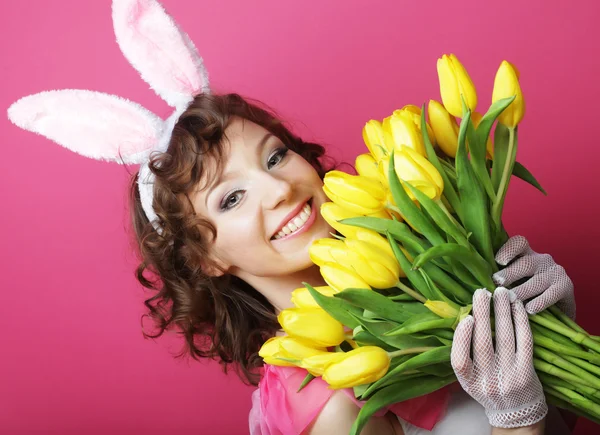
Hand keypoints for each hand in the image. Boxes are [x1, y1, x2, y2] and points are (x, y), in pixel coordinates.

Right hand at [451, 288, 547, 428]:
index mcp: (468, 382)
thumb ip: (465, 354)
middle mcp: (488, 381)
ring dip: (502, 312)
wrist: (516, 413)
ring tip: (500, 292)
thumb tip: (466, 317)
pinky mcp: (528, 372)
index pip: (460, 360)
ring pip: (505, 338)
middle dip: (482, 314)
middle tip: (481, 292)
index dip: (462, 338)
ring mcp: (510, 376)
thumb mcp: (470, 378)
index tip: (466, 318)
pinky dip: (521, 321)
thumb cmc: (488, 388)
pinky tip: (517, 306)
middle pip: (483, 343)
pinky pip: (525, 342)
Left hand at [492, 235, 574, 318]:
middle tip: (497, 283)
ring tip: (509, 299)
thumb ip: (501, 278)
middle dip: (510, 273)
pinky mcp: (566, 286)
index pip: (519, 243)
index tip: (497, 261)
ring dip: (522, 290)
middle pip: (525, 263)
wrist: (558, 308)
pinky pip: (552, 293)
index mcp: (526, 254)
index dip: (508, 249)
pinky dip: (540, 301)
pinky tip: (530, 309)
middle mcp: (541, 259)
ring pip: (537, 280)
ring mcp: (555, 272)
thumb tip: (477, 283)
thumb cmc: (528, 293)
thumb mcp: (515, 280)